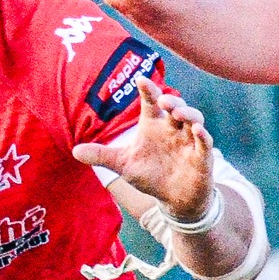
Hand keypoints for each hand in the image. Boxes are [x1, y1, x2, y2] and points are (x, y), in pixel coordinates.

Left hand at [73, 77, 214, 218]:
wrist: (173, 200)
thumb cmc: (150, 176)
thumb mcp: (124, 165)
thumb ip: (102, 155)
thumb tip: (74, 151)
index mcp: (154, 125)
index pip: (151, 102)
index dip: (148, 90)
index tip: (140, 79)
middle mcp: (173, 129)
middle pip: (175, 107)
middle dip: (172, 101)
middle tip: (163, 99)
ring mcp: (189, 141)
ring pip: (194, 119)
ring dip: (188, 114)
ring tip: (178, 113)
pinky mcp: (202, 156)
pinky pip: (205, 143)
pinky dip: (203, 136)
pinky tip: (197, 131)